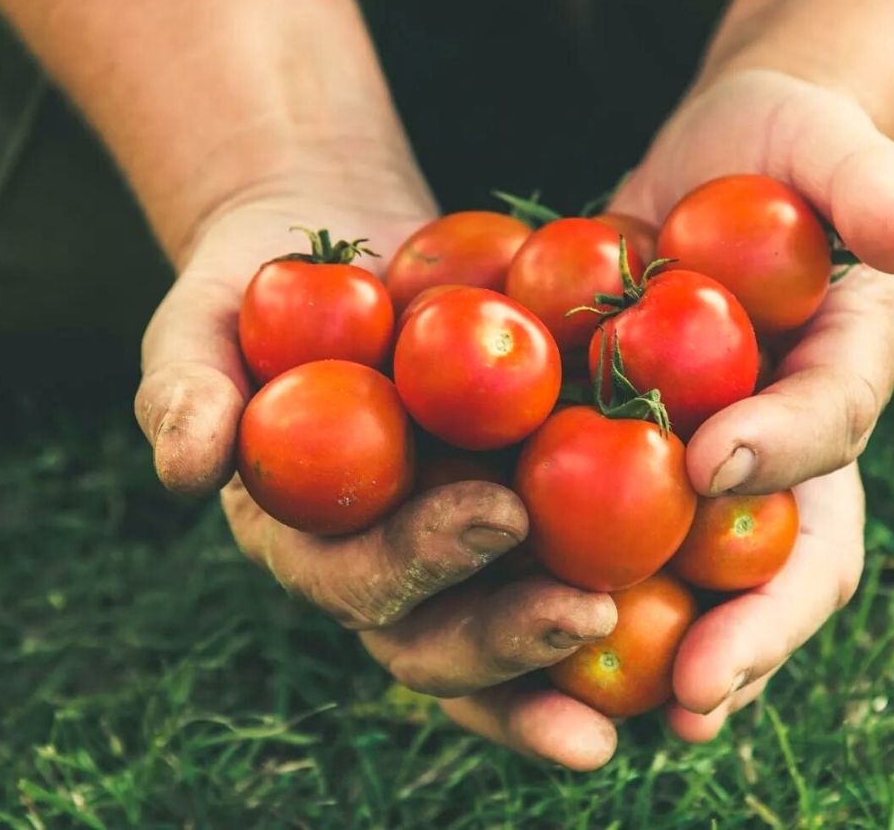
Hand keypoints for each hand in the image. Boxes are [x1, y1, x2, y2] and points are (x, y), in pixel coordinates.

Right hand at [133, 161, 616, 766]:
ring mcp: (456, 541)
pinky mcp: (522, 498)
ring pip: (517, 621)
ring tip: (665, 636)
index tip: (497, 517)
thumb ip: (185, 390)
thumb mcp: (201, 321)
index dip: (418, 567)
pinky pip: (577, 548)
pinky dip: (639, 572)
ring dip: (582, 645)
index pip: (355, 582)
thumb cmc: (254, 287)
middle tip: (593, 614)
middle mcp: (388, 565)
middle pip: (443, 638)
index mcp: (310, 543)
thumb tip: (185, 467)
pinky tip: (709, 570)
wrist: (329, 248)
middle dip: (513, 636)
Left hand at [600, 68, 893, 737]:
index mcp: (835, 383)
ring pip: (700, 584)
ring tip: (609, 716)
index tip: (713, 463)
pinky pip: (610, 543)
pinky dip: (574, 591)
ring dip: (662, 652)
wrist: (712, 169)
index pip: (827, 435)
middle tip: (696, 694)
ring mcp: (706, 471)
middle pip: (780, 558)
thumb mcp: (827, 142)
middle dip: (748, 631)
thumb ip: (870, 178)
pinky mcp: (629, 468)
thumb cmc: (782, 149)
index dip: (781, 454)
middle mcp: (778, 450)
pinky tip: (515, 631)